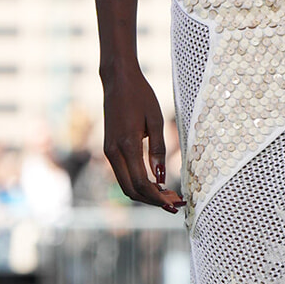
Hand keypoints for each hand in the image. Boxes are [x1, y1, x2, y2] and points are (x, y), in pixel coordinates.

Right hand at [102, 69, 182, 211]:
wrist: (117, 79)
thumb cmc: (140, 95)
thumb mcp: (156, 120)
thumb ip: (158, 149)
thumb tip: (162, 177)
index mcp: (127, 145)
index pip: (142, 183)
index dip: (158, 197)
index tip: (175, 203)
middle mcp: (113, 152)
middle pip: (131, 190)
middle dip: (153, 201)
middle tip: (175, 204)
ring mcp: (108, 152)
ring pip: (126, 185)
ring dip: (146, 194)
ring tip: (168, 195)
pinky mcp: (108, 149)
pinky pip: (123, 175)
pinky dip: (138, 184)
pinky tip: (155, 183)